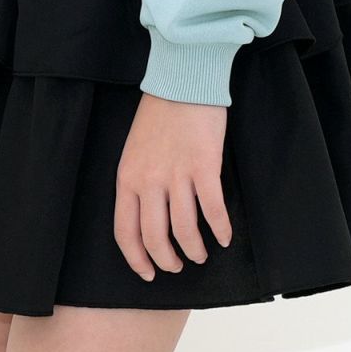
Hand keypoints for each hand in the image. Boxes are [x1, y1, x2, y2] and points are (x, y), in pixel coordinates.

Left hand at [113, 93, 232, 281]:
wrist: (183, 79)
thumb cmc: (159, 113)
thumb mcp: (134, 150)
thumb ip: (137, 182)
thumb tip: (147, 217)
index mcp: (127, 177)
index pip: (125, 232)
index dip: (137, 260)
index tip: (148, 272)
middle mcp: (148, 180)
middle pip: (155, 238)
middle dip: (168, 260)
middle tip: (178, 265)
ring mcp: (177, 174)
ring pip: (185, 230)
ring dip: (194, 249)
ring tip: (201, 253)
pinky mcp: (204, 166)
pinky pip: (213, 210)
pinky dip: (220, 229)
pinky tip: (225, 237)